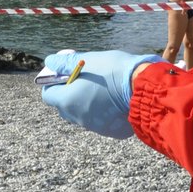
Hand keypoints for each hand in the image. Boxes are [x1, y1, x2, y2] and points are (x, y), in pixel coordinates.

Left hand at [40, 50, 160, 138]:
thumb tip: (50, 62)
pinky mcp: (112, 131)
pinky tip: (114, 100)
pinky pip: (102, 121)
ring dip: (87, 103)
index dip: (54, 83)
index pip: (49, 95)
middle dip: (70, 94)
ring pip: (83, 114)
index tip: (64, 74)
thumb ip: (65, 63)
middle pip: (65, 107)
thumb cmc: (113, 70)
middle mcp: (78, 117)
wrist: (144, 86)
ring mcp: (95, 127)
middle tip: (83, 79)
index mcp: (67, 101)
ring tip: (101, 88)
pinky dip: (103, 112)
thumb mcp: (87, 60)